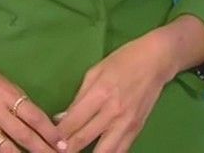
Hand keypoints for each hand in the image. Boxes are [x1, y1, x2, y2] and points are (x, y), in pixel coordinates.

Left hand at [56, 33, 175, 152]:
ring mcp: (126, 123)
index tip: (48, 141)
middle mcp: (113, 112)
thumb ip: (79, 98)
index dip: (58, 135)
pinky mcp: (137, 130)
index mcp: (100, 94)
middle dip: (67, 150)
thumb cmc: (123, 60)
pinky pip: (120, 150)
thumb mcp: (95, 72)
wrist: (156, 60)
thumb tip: (62, 118)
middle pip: (84, 139)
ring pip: (104, 152)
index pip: (73, 122)